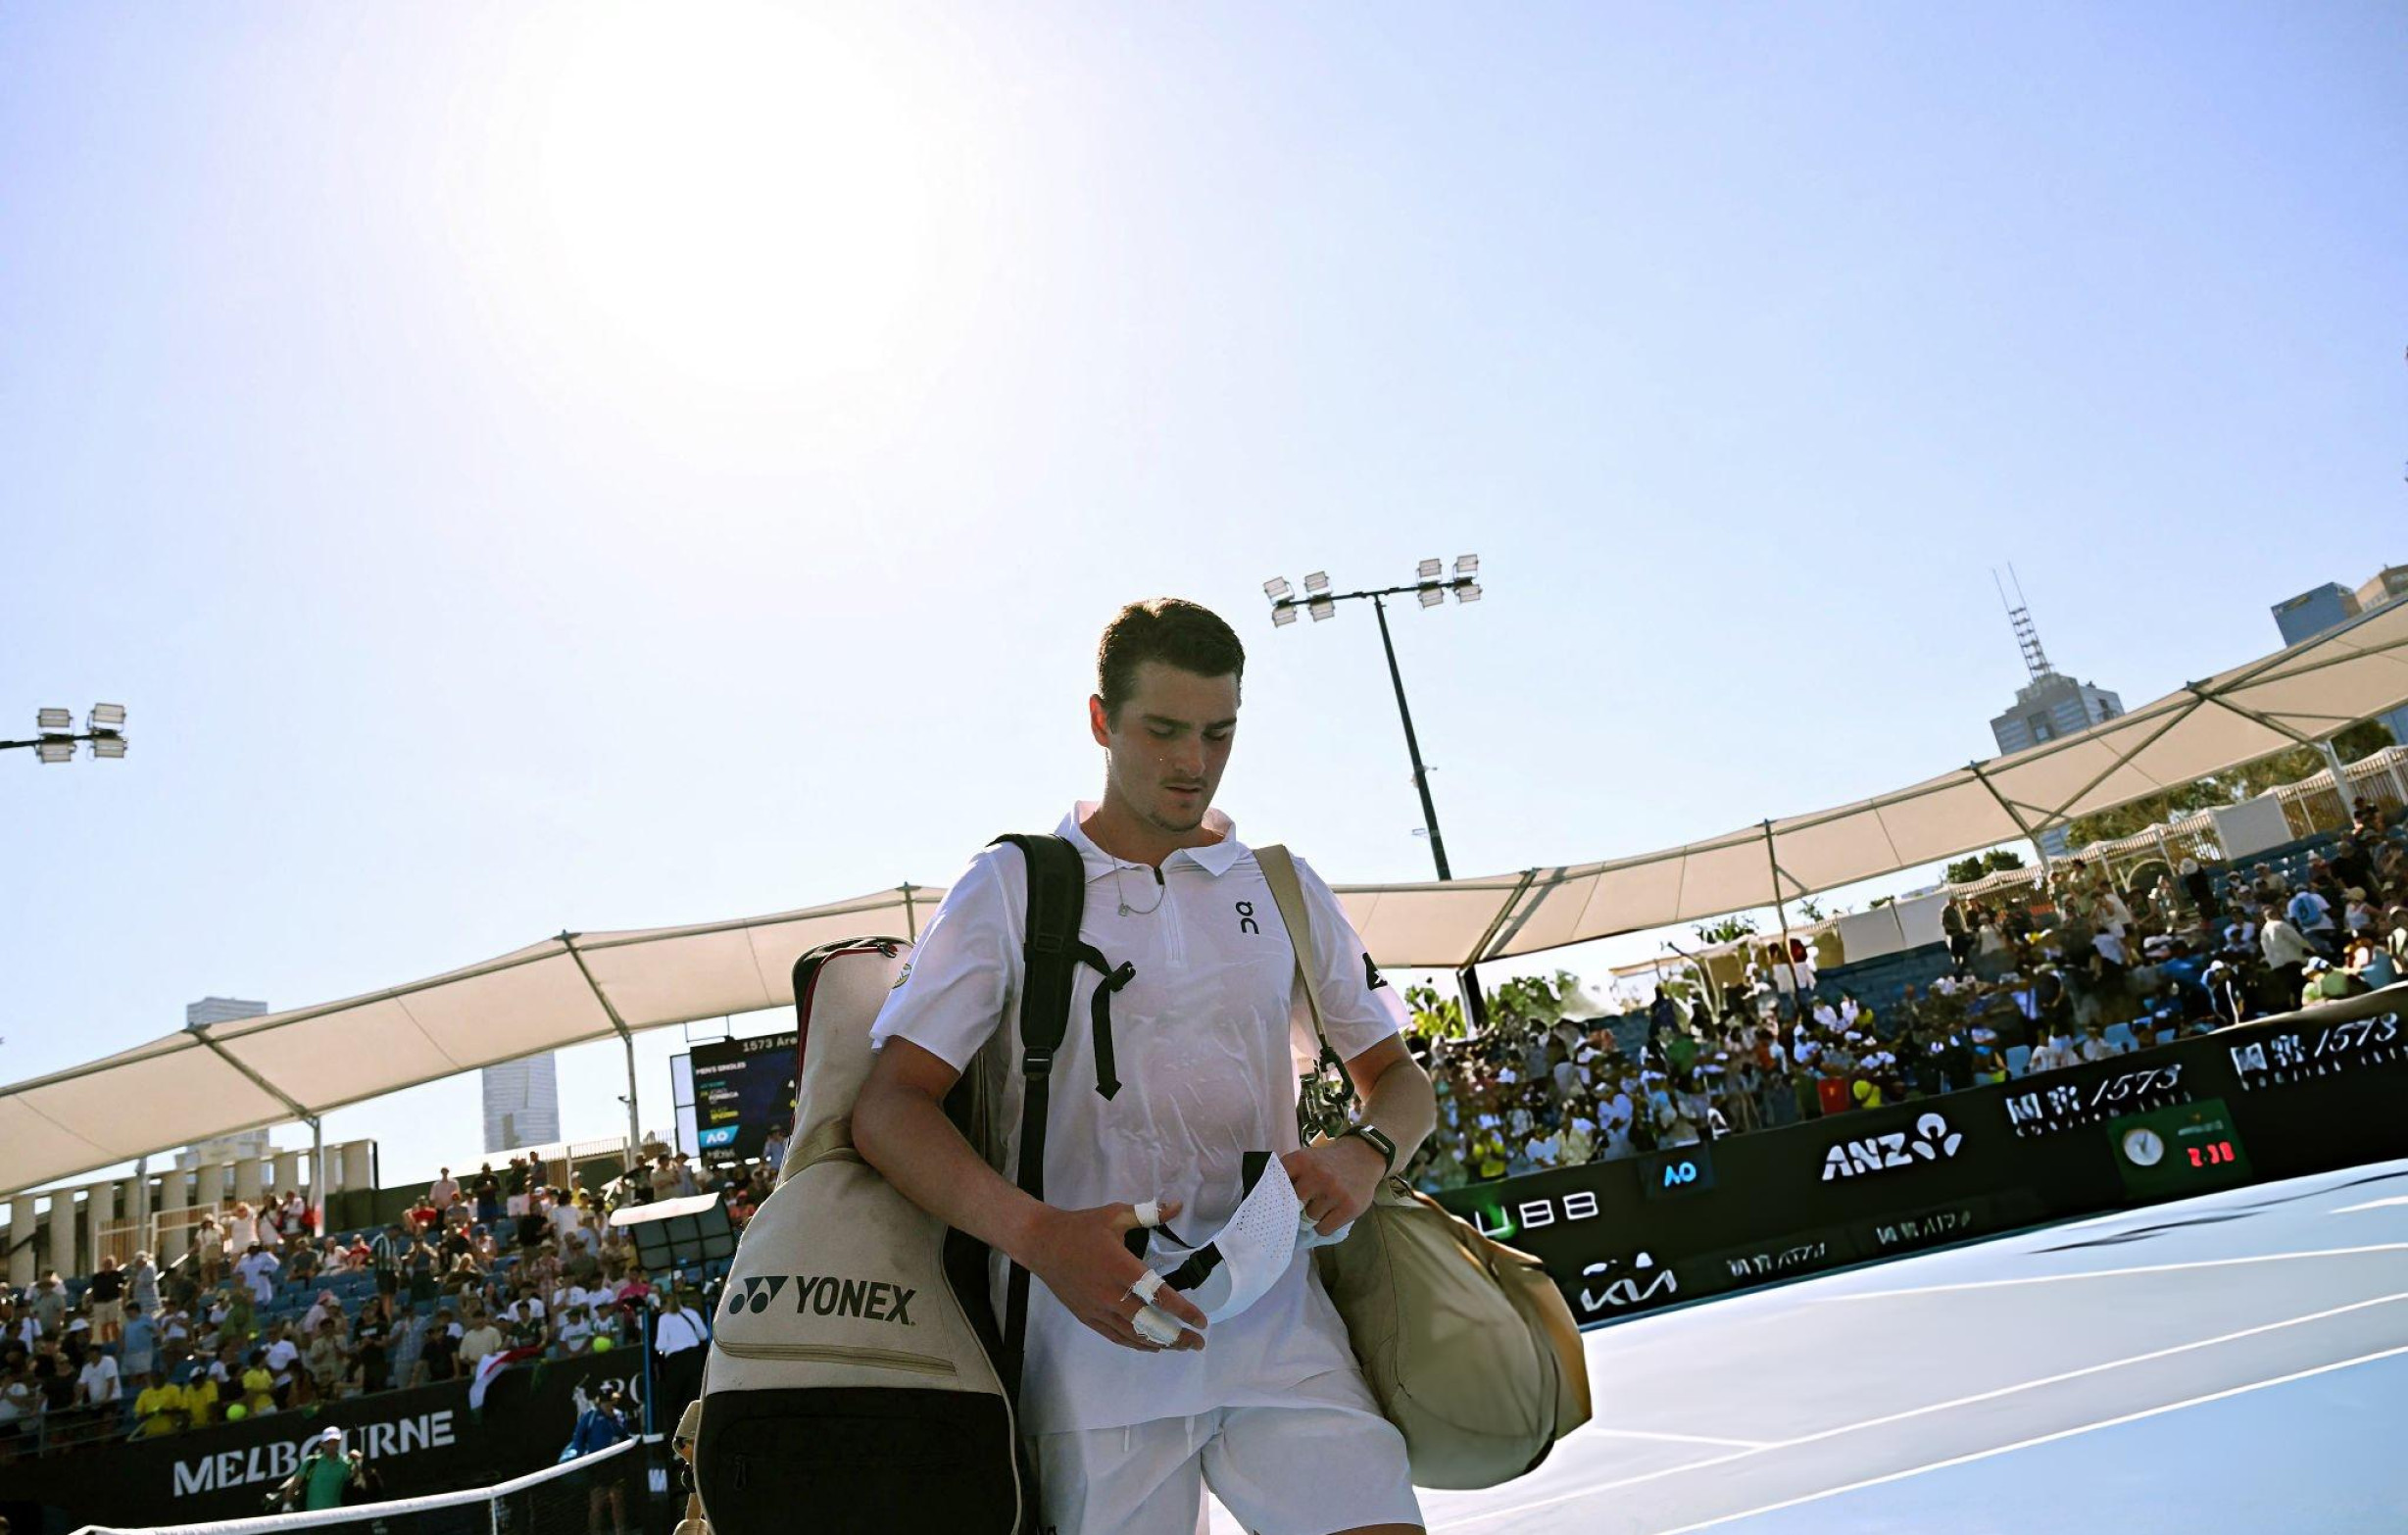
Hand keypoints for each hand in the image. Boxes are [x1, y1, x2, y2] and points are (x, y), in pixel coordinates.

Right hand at [1017, 1201, 1206, 1352]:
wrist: (1042, 1243)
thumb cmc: (1082, 1228)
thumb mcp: (1115, 1215)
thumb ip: (1148, 1214)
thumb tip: (1177, 1205)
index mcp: (1121, 1267)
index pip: (1158, 1295)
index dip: (1183, 1311)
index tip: (1201, 1321)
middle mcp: (1110, 1293)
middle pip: (1149, 1324)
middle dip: (1176, 1337)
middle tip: (1197, 1343)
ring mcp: (1097, 1308)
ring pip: (1133, 1335)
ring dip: (1159, 1343)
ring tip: (1179, 1346)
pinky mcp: (1086, 1316)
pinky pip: (1115, 1336)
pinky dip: (1135, 1343)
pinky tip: (1150, 1345)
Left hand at [1281, 1137, 1384, 1236]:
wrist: (1363, 1157)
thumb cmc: (1327, 1163)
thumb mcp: (1305, 1159)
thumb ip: (1288, 1176)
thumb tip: (1270, 1205)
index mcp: (1301, 1161)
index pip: (1277, 1187)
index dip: (1276, 1198)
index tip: (1277, 1203)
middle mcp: (1317, 1175)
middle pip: (1293, 1207)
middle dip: (1296, 1209)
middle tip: (1302, 1206)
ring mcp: (1335, 1192)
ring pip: (1309, 1220)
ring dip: (1312, 1218)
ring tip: (1320, 1207)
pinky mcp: (1349, 1207)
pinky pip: (1324, 1229)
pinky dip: (1323, 1226)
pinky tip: (1330, 1214)